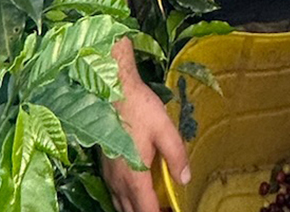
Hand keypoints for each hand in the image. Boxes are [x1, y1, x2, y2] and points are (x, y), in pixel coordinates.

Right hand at [102, 73, 189, 211]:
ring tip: (153, 203)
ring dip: (135, 208)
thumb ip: (177, 156)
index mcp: (134, 177)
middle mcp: (118, 181)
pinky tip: (137, 189)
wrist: (111, 89)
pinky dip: (126, 199)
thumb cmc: (139, 107)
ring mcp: (108, 175)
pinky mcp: (104, 166)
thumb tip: (185, 179)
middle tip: (165, 208)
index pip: (146, 211)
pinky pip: (114, 193)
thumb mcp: (165, 129)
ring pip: (120, 204)